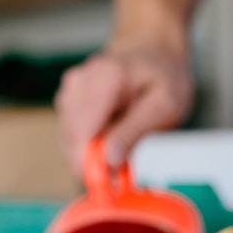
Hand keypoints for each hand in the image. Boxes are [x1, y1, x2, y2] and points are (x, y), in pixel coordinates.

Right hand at [54, 43, 194, 174]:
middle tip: (119, 177)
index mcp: (104, 80)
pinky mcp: (69, 99)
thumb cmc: (164, 73)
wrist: (154, 46)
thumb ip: (134, 132)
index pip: (82, 134)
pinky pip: (71, 133)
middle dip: (90, 165)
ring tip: (121, 151)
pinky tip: (111, 140)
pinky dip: (88, 145)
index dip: (89, 166)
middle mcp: (79, 83)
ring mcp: (70, 90)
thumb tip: (108, 162)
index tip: (107, 187)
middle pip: (70, 140)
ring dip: (89, 156)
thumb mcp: (165, 106)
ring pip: (68, 140)